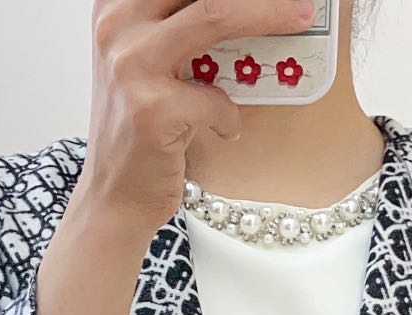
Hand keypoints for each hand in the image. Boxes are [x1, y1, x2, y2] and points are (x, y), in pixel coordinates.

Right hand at [80, 0, 315, 236]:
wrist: (113, 198)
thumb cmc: (138, 130)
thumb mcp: (148, 63)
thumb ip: (181, 26)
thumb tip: (248, 9)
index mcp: (115, 6)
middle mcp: (116, 26)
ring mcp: (132, 66)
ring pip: (215, 14)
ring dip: (268, 15)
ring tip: (298, 21)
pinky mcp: (153, 110)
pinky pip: (218, 98)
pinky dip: (231, 115)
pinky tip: (225, 129)